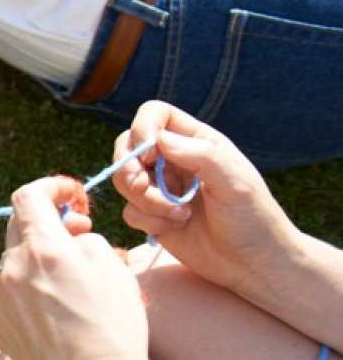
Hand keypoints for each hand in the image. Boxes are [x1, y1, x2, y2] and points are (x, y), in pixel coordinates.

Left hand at [0, 176, 146, 359]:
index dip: (52, 187)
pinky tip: (60, 304)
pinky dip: (33, 284)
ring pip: (18, 258)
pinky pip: (14, 288)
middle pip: (20, 224)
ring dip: (41, 255)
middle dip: (49, 220)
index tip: (73, 194)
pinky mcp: (2, 320)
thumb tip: (72, 235)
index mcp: (43, 250)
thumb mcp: (116, 272)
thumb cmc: (112, 329)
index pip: (28, 196)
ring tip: (74, 276)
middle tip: (79, 231)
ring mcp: (2, 295)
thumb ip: (87, 240)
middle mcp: (13, 268)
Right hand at [110, 100, 299, 295]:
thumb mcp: (235, 183)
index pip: (155, 114)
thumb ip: (201, 155)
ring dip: (145, 200)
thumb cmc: (253, 219)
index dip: (143, 127)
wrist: (253, 264)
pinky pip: (129, 210)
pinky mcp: (152, 216)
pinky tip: (174, 228)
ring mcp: (161, 188)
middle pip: (127, 145)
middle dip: (130, 168)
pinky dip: (147, 220)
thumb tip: (159, 140)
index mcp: (196, 142)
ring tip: (178, 215)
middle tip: (145, 187)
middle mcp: (173, 160)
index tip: (149, 155)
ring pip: (124, 180)